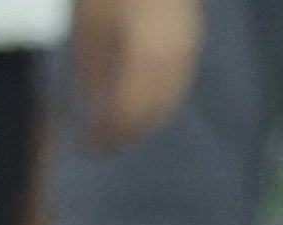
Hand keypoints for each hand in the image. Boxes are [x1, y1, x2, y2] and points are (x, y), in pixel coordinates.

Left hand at [74, 0, 203, 150]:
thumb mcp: (92, 22)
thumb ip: (93, 65)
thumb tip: (92, 105)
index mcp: (143, 56)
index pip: (128, 111)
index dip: (109, 132)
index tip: (91, 144)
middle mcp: (171, 59)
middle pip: (153, 111)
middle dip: (129, 130)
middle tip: (106, 143)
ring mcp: (186, 51)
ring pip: (169, 99)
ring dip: (146, 118)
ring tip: (123, 128)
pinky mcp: (191, 43)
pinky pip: (177, 82)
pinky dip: (160, 99)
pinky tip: (143, 102)